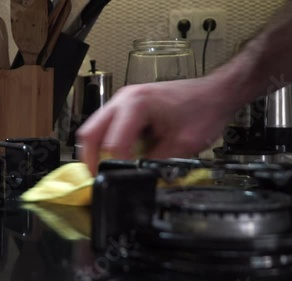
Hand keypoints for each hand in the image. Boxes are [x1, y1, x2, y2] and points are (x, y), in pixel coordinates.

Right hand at [76, 77, 236, 174]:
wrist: (215, 91)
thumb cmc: (204, 109)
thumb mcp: (183, 145)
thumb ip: (155, 162)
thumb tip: (137, 177)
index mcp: (137, 105)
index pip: (112, 142)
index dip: (114, 166)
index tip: (117, 181)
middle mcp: (123, 99)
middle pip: (89, 133)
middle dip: (90, 159)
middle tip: (97, 178)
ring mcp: (122, 100)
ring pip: (93, 128)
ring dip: (96, 150)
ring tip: (104, 169)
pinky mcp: (125, 105)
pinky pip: (104, 126)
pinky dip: (105, 142)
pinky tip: (116, 155)